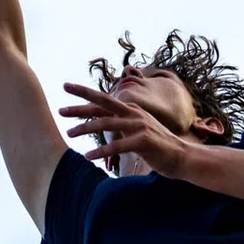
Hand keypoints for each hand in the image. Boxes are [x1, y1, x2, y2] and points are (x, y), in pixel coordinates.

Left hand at [58, 82, 192, 177]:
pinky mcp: (143, 141)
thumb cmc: (158, 145)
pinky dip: (101, 151)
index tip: (66, 86)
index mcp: (131, 109)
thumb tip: (105, 122)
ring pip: (106, 124)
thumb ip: (122, 123)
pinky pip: (117, 146)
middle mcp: (134, 114)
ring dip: (86, 129)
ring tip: (70, 134)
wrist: (183, 157)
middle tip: (60, 109)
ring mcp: (139, 126)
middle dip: (80, 106)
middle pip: (102, 104)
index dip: (84, 92)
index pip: (103, 98)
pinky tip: (88, 156)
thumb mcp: (138, 128)